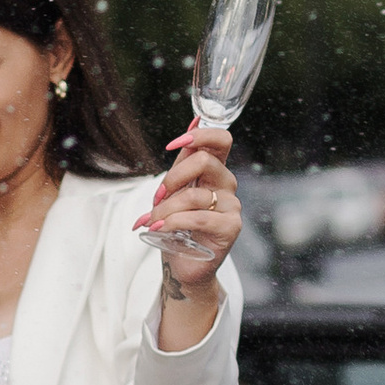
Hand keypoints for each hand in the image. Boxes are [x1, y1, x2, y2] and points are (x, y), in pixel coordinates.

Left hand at [135, 120, 239, 311]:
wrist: (182, 264)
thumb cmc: (177, 226)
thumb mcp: (173, 190)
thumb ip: (181, 161)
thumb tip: (193, 120)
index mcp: (215, 171)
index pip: (221, 139)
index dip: (198, 135)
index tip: (173, 144)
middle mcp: (226, 185)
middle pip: (204, 161)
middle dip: (171, 178)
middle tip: (157, 196)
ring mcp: (231, 206)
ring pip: (194, 195)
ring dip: (165, 209)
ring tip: (152, 221)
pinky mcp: (230, 227)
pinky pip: (197, 218)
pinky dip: (172, 222)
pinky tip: (159, 229)